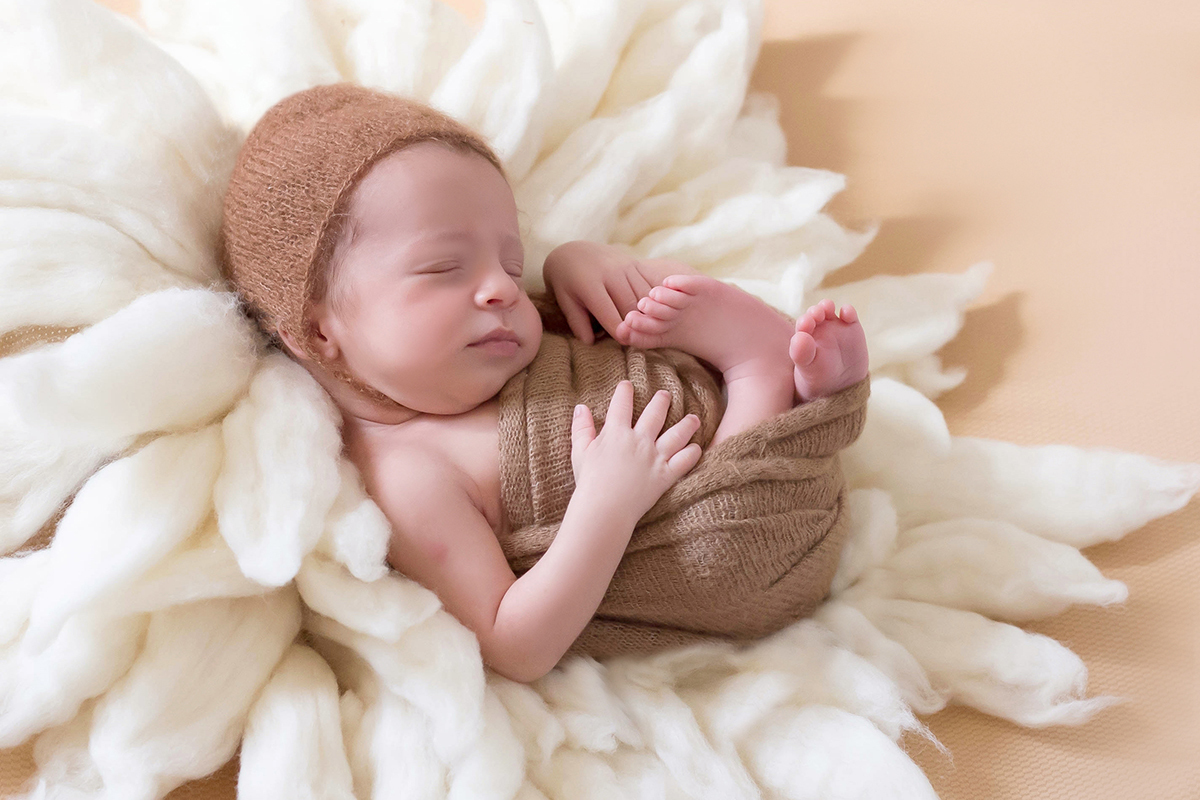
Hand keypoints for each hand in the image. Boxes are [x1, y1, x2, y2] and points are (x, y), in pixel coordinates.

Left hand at [542, 240, 698, 343]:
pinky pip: (648, 283)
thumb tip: (589, 343)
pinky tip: (650, 311)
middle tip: (637, 337)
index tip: (624, 342)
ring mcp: (624, 265)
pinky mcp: (633, 262)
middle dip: (635, 325)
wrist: (572, 251)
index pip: (610, 314)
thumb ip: (577, 323)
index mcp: (590, 284)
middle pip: (631, 306)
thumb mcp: (566, 301)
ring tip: (645, 326)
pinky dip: (651, 299)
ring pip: (644, 295)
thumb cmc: (566, 281)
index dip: (619, 332)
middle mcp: (610, 272)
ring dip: (646, 312)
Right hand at [569, 381, 702, 517]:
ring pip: (677, 434)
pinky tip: (696, 448)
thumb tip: (580, 407)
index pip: (621, 404)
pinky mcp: (666, 475)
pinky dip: (692, 453)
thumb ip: (581, 428)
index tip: (627, 384)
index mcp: (616, 433)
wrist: (604, 508)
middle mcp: (639, 440)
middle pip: (655, 414)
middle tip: (666, 394)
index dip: (624, 391)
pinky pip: (685, 461)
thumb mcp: (580, 452)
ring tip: (694, 418)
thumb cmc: (589, 482)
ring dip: (687, 424)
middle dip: (661, 401)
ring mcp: (655, 457)